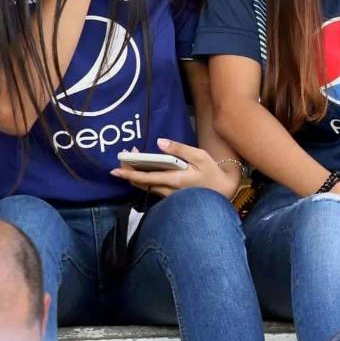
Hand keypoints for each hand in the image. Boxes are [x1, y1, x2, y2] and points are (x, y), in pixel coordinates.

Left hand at [111, 138, 240, 199]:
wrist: (224, 191)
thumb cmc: (212, 172)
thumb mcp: (200, 156)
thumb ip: (179, 149)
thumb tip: (159, 142)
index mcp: (175, 180)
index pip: (147, 177)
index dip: (130, 174)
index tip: (116, 170)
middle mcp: (169, 191)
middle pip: (142, 184)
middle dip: (128, 174)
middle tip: (119, 163)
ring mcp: (170, 196)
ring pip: (146, 187)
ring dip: (136, 176)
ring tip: (130, 163)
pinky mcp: (172, 198)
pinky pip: (153, 189)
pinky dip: (145, 180)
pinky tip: (144, 171)